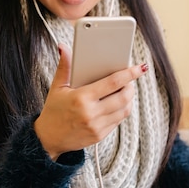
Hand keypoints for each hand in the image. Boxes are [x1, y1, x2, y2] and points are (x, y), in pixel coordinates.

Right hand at [34, 43, 147, 159]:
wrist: (48, 139)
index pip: (113, 82)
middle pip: (123, 97)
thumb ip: (64, 67)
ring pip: (125, 110)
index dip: (129, 74)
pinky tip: (117, 103)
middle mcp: (91, 113)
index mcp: (81, 98)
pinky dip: (122, 110)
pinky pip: (118, 120)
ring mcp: (97, 126)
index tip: (140, 68)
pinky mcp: (100, 135)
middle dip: (131, 86)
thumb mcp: (57, 87)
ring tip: (126, 90)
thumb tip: (64, 48)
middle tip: (131, 79)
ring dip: (129, 99)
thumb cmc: (53, 111)